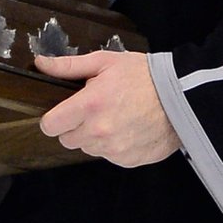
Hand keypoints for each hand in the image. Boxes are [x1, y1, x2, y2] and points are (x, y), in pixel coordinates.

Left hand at [36, 50, 180, 166]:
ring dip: (94, 137)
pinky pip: (108, 156)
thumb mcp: (105, 61)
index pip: (50, 126)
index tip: (65, 110)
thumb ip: (69, 66)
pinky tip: (127, 128)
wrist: (181, 97)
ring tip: (115, 117)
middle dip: (75, 126)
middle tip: (95, 109)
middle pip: (67, 139)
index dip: (54, 117)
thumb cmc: (143, 75)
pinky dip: (113, 145)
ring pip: (88, 149)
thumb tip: (41, 64)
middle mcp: (99, 131)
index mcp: (89, 105)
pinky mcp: (128, 160)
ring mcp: (114, 149)